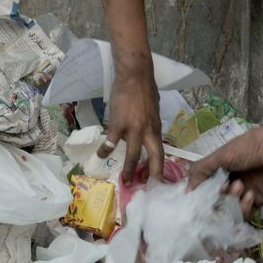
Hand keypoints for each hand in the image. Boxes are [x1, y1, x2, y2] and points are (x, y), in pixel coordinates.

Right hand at [98, 68, 163, 184]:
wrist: (135, 75)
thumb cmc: (144, 89)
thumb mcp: (153, 109)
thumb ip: (150, 123)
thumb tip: (147, 133)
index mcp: (156, 127)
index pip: (161, 151)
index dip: (160, 166)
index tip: (158, 179)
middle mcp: (148, 130)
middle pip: (153, 157)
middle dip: (151, 174)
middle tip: (146, 187)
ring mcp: (133, 129)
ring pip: (132, 155)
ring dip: (128, 170)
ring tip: (124, 180)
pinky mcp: (118, 124)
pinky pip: (111, 142)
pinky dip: (105, 150)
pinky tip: (101, 155)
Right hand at [187, 124, 262, 215]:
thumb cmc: (248, 147)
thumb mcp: (221, 155)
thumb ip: (201, 171)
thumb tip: (186, 192)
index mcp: (218, 172)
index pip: (203, 190)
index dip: (200, 196)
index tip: (197, 201)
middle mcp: (227, 184)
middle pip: (214, 203)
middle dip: (217, 199)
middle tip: (223, 189)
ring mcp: (241, 194)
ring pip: (228, 211)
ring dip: (231, 200)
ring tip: (239, 186)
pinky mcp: (255, 202)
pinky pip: (244, 214)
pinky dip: (244, 207)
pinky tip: (250, 194)